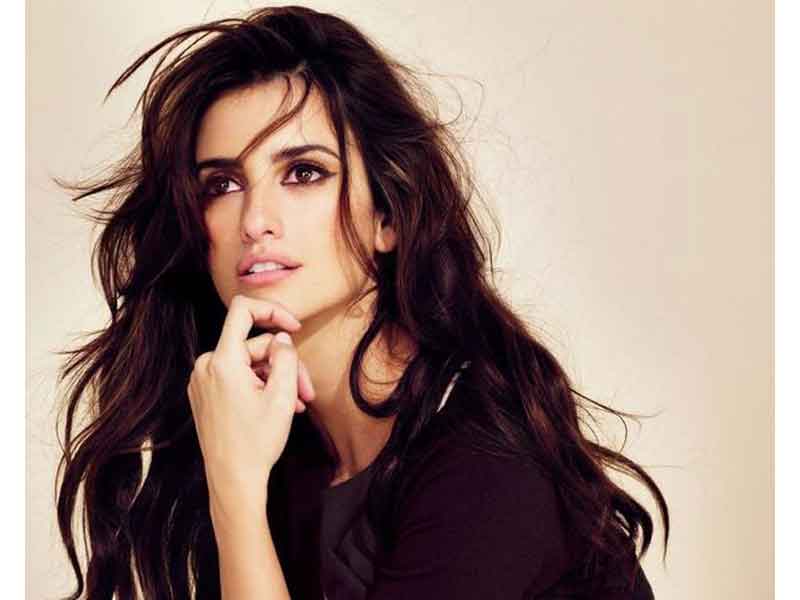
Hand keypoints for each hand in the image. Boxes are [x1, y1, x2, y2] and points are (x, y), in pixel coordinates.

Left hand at [187, 295, 315, 502]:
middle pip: (254, 346)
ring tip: (297, 403)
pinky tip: (279, 406)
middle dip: (284, 364)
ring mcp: (203, 381)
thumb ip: (285, 357)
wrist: (233, 481)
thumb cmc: (256, 442)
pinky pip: (237, 378)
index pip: (243, 310)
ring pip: (249, 364)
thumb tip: (282, 338)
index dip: (273, 310)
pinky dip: (259, 387)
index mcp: (222, 361)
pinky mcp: (205, 395)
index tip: (294, 326)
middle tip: (307, 389)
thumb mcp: (282, 396)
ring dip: (275, 379)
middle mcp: (206, 366)